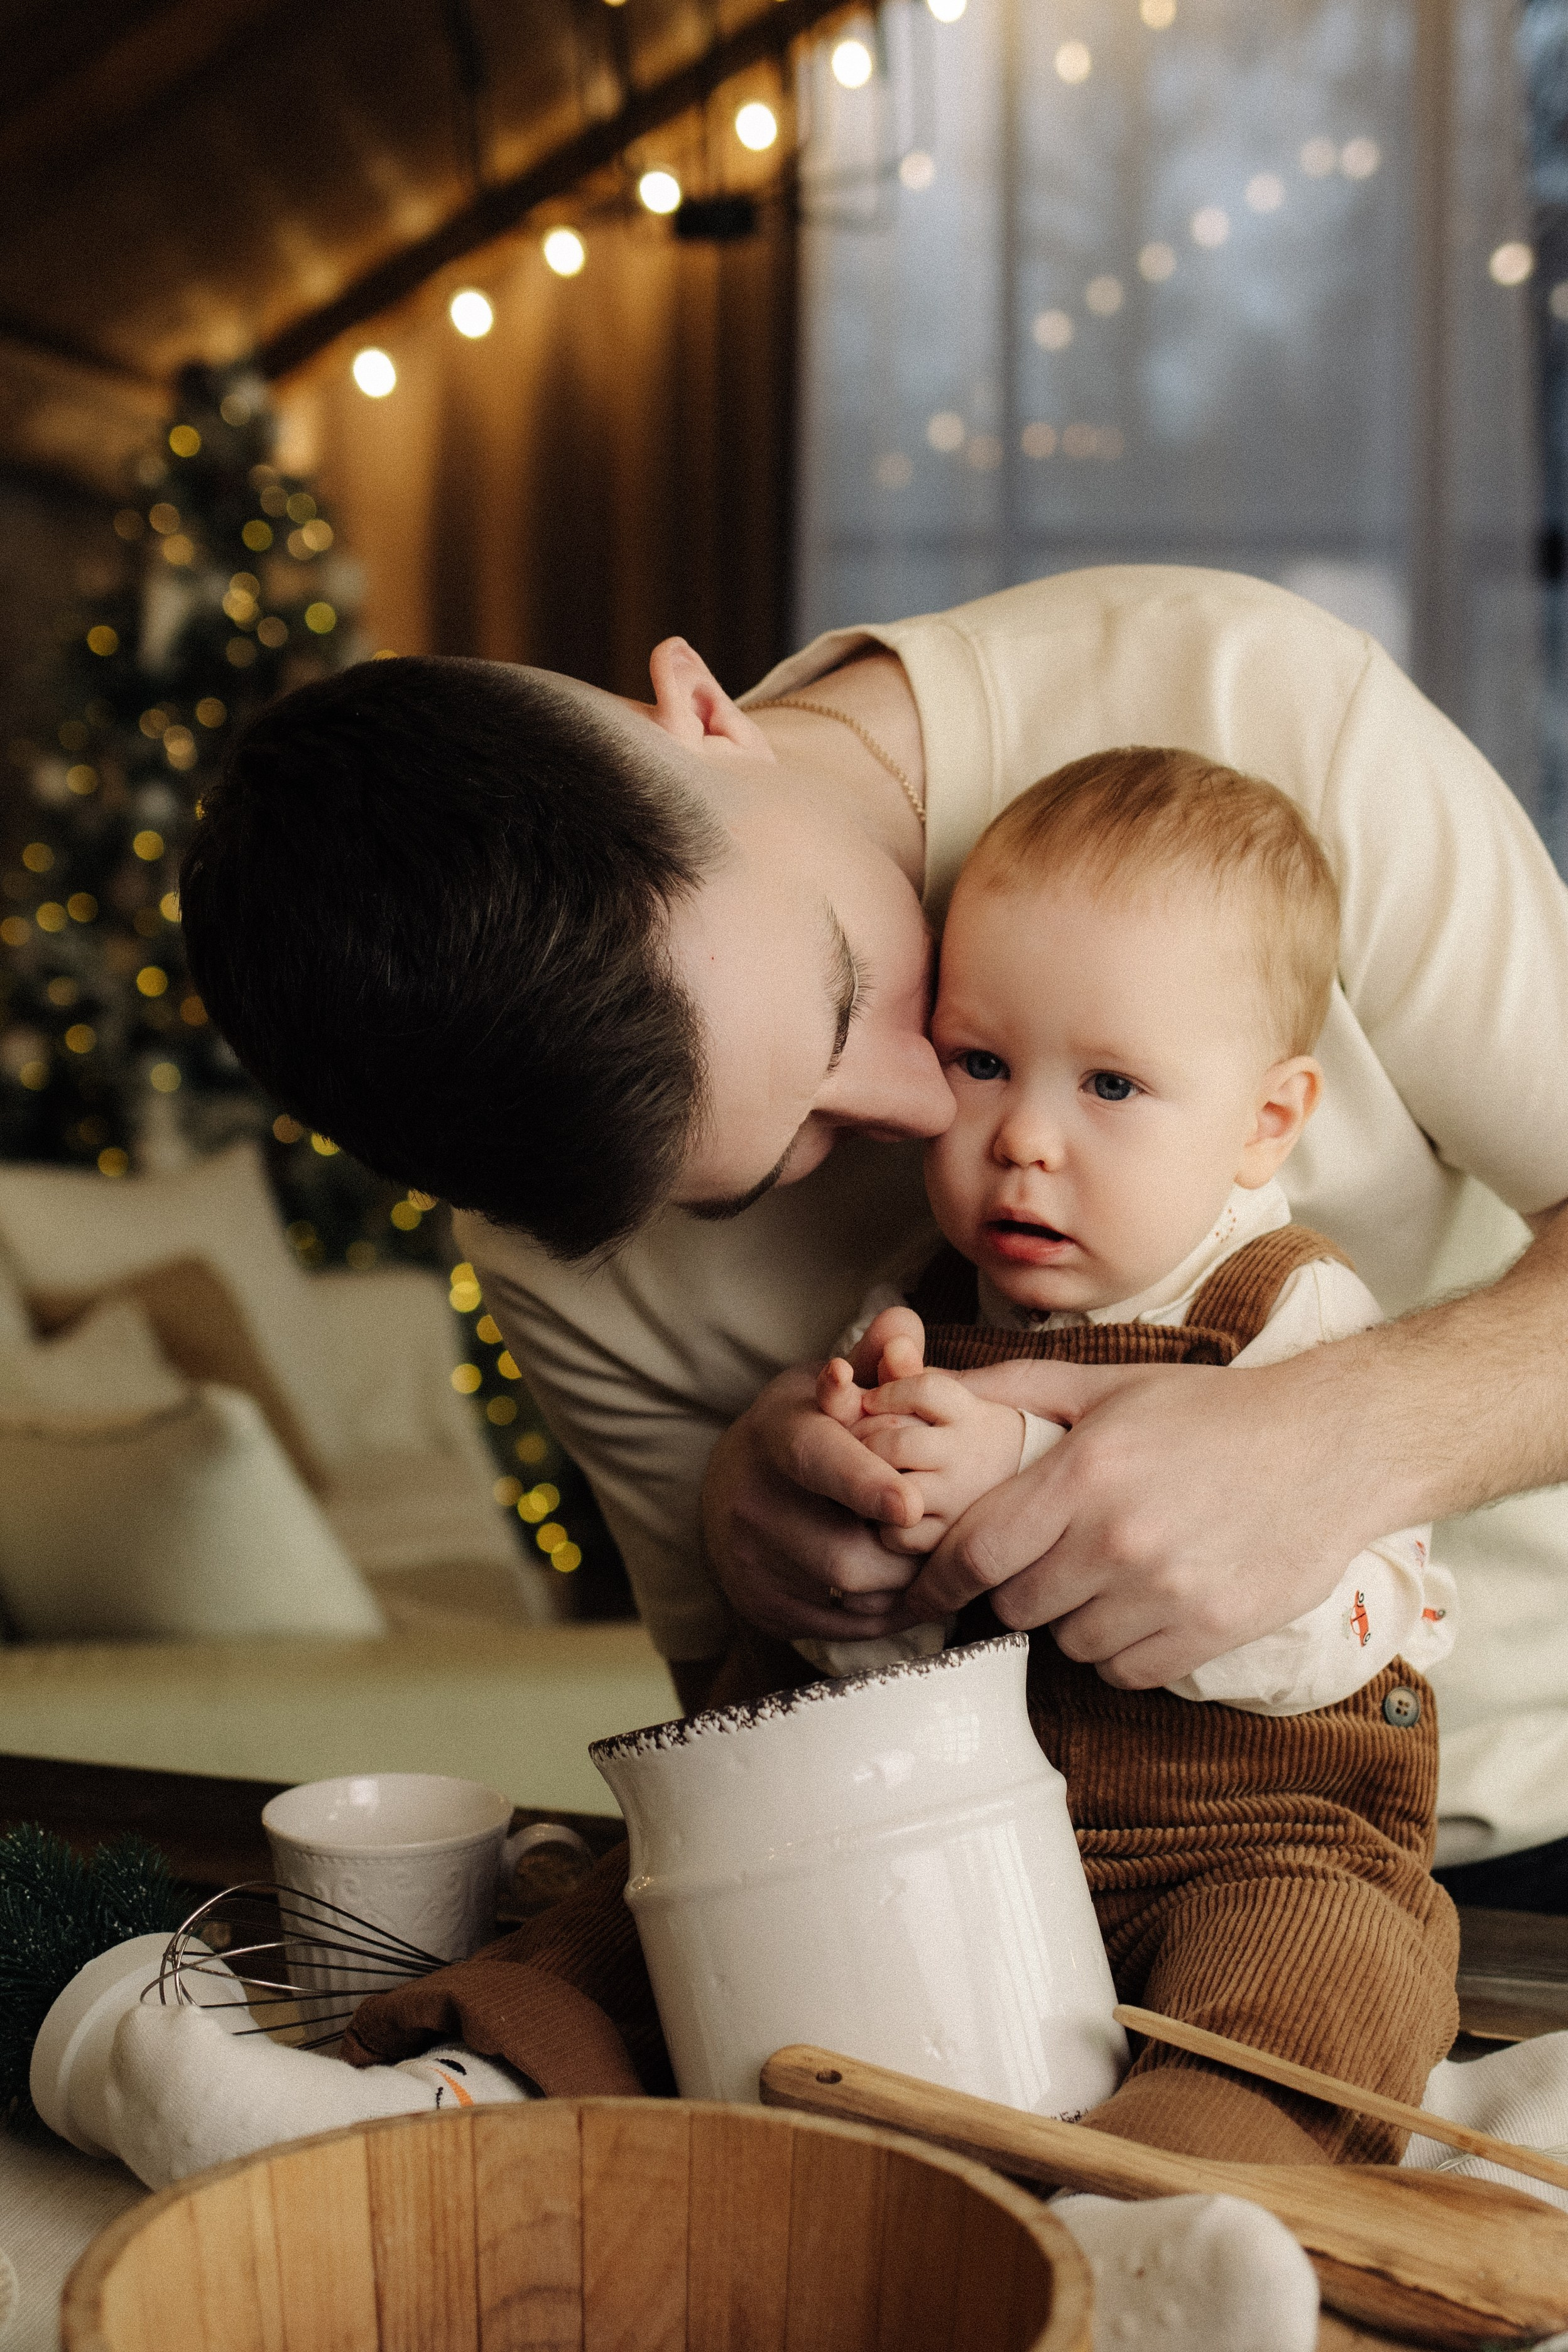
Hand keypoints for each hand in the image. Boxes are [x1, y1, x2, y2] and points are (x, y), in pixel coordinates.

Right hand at [700, 1361, 929, 1642]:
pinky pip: (845, 1625)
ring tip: (930, 1556)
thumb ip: (875, 1359)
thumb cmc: (804, 1429)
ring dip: (905, 1582)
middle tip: (948, 1538)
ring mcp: (752, 1561)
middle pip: (843, 1551)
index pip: (818, 1461)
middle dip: (907, 1551)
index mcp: (778, 1436)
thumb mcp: (829, 1385)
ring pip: (850, 1594)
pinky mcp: (764, 1605)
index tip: (909, 1504)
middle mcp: (753, 1502)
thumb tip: (903, 1326)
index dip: (863, 1484)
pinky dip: (888, 1610)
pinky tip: (906, 1586)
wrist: (732, 1488)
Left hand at [852, 1369, 1029, 1554]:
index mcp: (967, 1410)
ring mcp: (961, 1498)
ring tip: (867, 1471)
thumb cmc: (957, 1432)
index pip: (925, 1390)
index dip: (886, 1392)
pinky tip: (883, 1507)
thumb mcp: (940, 1399)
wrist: (1015, 1481)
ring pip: (896, 1488)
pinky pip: (898, 1533)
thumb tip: (893, 1346)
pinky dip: (880, 1522)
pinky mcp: (950, 1537)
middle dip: (862, 1439)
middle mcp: (968, 1454)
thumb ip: (908, 1372)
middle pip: (896, 1443)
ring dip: (869, 1479)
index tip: (869, 1399)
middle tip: (853, 1440)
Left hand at [902, 1353, 1369, 1687]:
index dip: (937, 1579)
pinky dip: (1120, 1651)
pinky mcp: (1210, 1631)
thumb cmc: (1213, 1411)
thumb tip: (938, 1385)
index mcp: (1084, 1473)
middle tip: (1040, 1563)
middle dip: (1015, 1587)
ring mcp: (1166, 1591)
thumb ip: (1020, 1387)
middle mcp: (1117, 1537)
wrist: (1330, 1445)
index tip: (922, 1591)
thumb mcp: (1111, 1384)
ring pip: (1068, 1642)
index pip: (976, 1550)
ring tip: (1103, 1578)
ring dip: (1071, 1619)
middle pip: (1015, 1604)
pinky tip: (1140, 1608)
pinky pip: (1125, 1672)